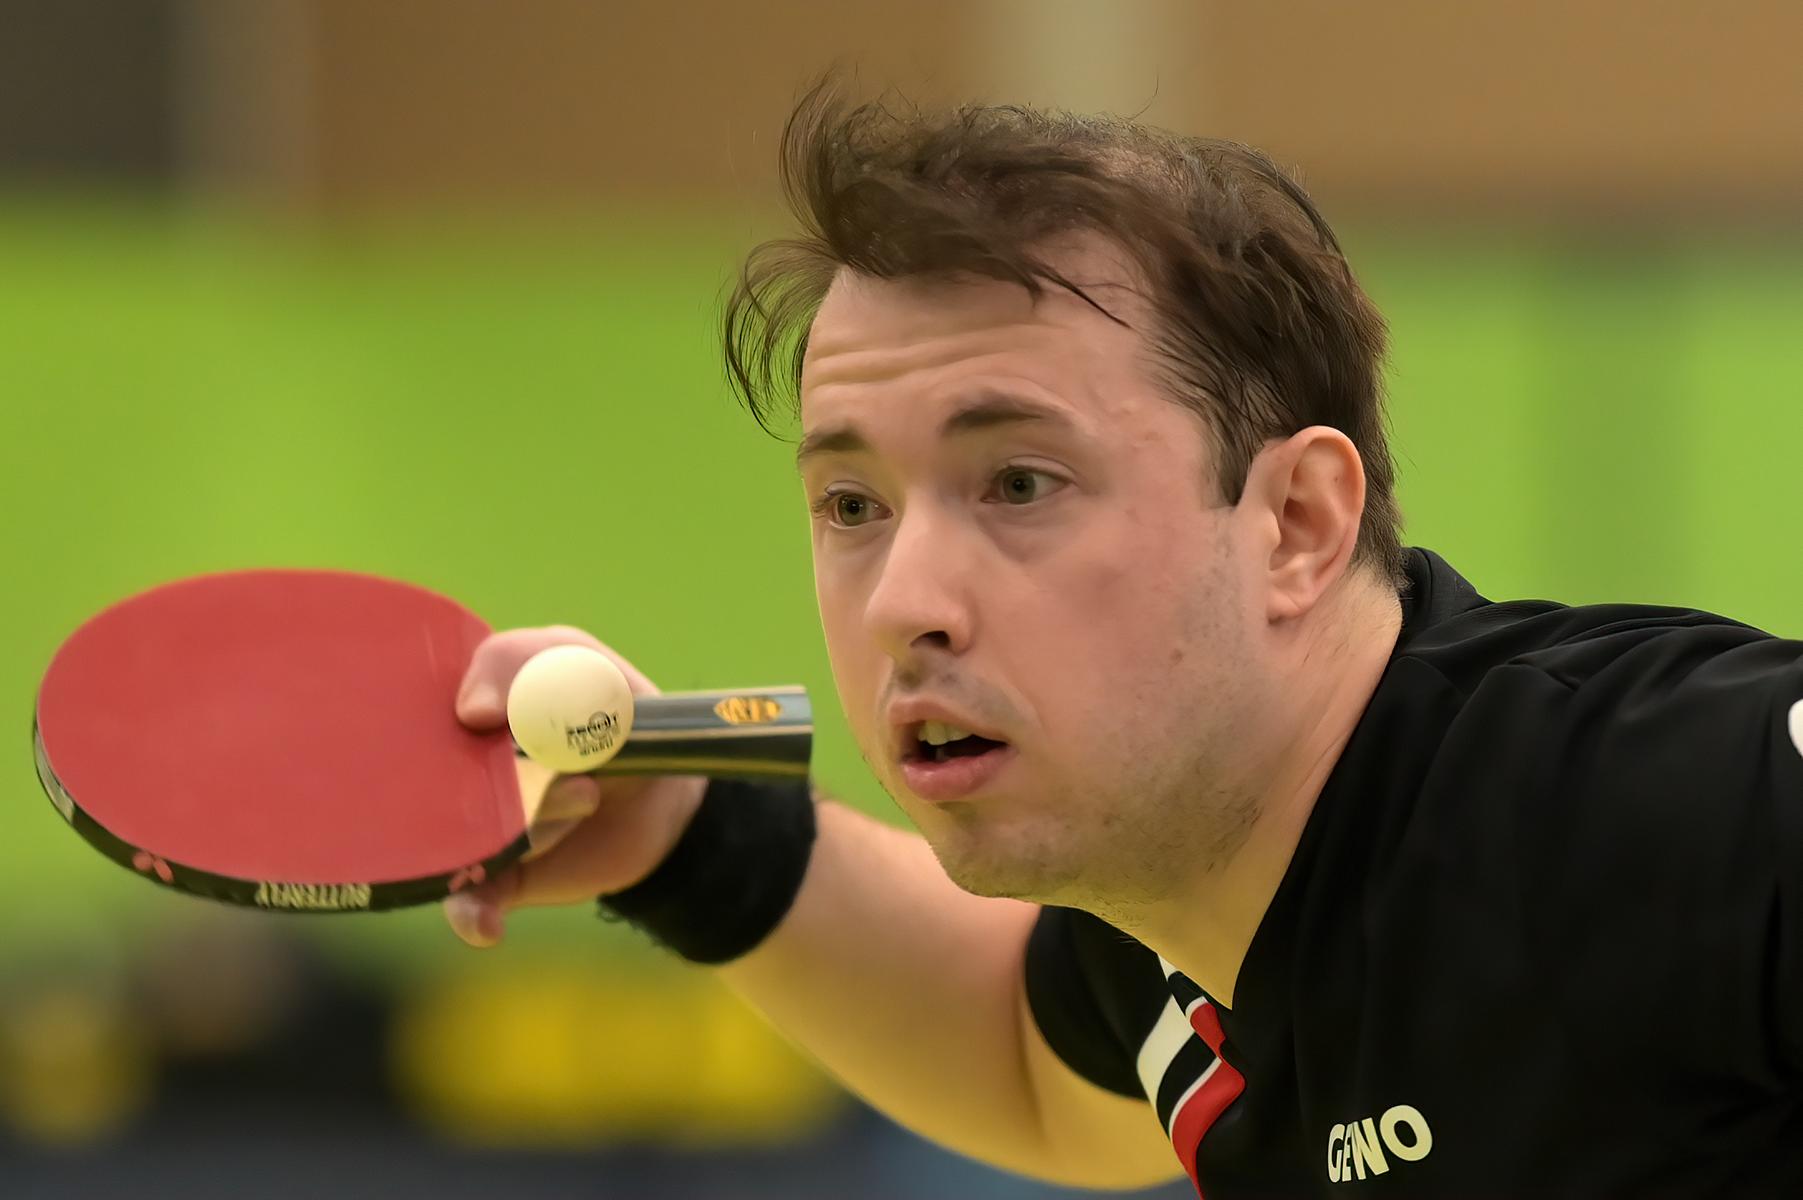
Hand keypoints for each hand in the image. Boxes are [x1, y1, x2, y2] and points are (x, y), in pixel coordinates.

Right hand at [442, 626, 705, 947]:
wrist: (663, 795)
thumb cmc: (613, 716)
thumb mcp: (580, 666)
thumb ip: (524, 661)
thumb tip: (469, 712)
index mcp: (454, 711)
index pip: (402, 721)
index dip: (438, 726)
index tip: (487, 720)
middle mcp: (449, 774)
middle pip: (436, 787)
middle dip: (515, 783)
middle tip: (580, 773)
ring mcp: (470, 830)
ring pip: (469, 841)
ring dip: (538, 827)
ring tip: (587, 800)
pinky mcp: (496, 878)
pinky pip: (463, 905)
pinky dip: (472, 914)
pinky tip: (485, 923)